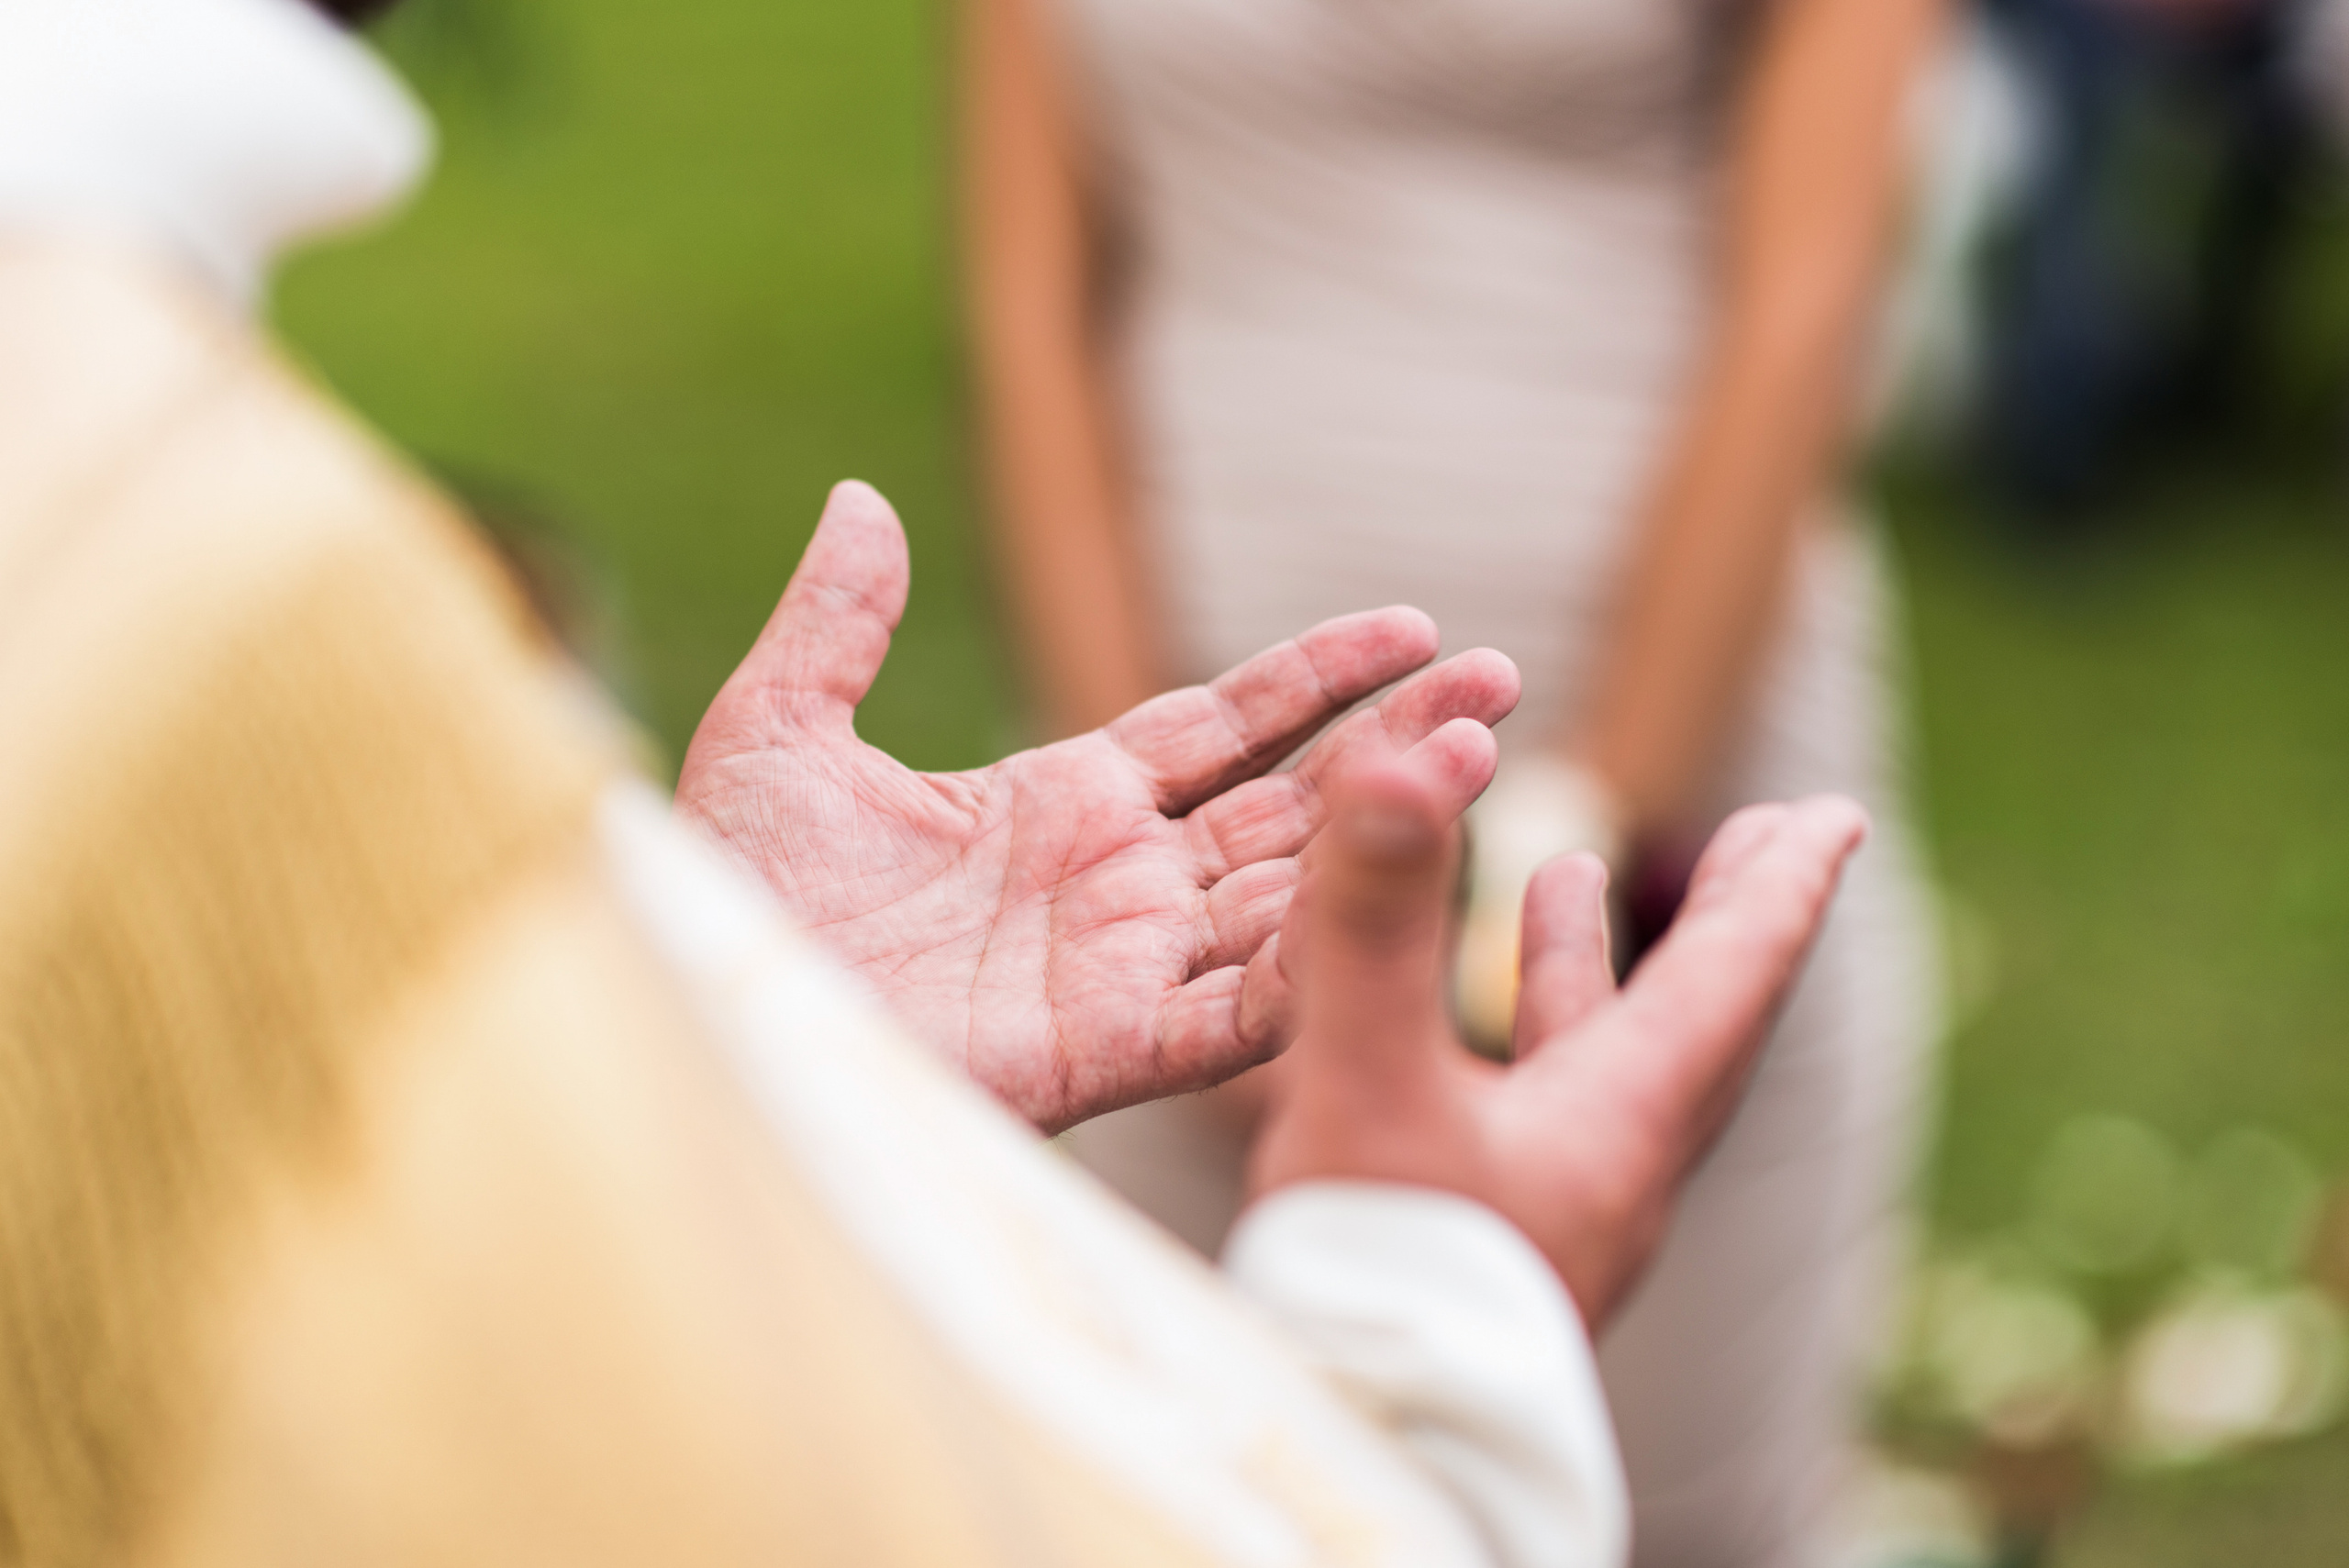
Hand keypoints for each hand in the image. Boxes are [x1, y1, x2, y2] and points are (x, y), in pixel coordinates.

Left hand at [676, 482, 1520, 1131]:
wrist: (697, 1013)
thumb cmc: (724, 894)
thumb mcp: (776, 731)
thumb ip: (839, 622)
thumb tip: (861, 496)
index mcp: (1059, 805)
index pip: (1224, 728)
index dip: (1320, 677)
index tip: (1416, 627)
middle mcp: (1115, 887)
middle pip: (1290, 807)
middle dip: (1394, 746)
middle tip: (1499, 684)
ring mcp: (1121, 972)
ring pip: (1289, 897)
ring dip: (1380, 836)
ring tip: (1476, 760)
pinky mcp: (1105, 1054)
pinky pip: (1237, 1012)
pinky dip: (1315, 962)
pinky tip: (1392, 899)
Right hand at [1249, 767, 1866, 1325]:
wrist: (1365, 1448)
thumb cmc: (1380, 1282)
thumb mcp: (1367, 1080)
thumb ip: (1374, 923)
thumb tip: (1398, 760)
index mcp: (1621, 1119)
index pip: (1732, 977)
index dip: (1782, 886)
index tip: (1836, 816)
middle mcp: (1614, 1164)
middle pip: (1698, 1017)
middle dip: (1723, 918)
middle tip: (1767, 841)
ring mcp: (1562, 1212)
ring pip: (1607, 1063)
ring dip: (1594, 966)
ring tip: (1568, 883)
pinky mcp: (1499, 1245)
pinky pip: (1537, 1111)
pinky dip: (1521, 1039)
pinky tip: (1463, 1033)